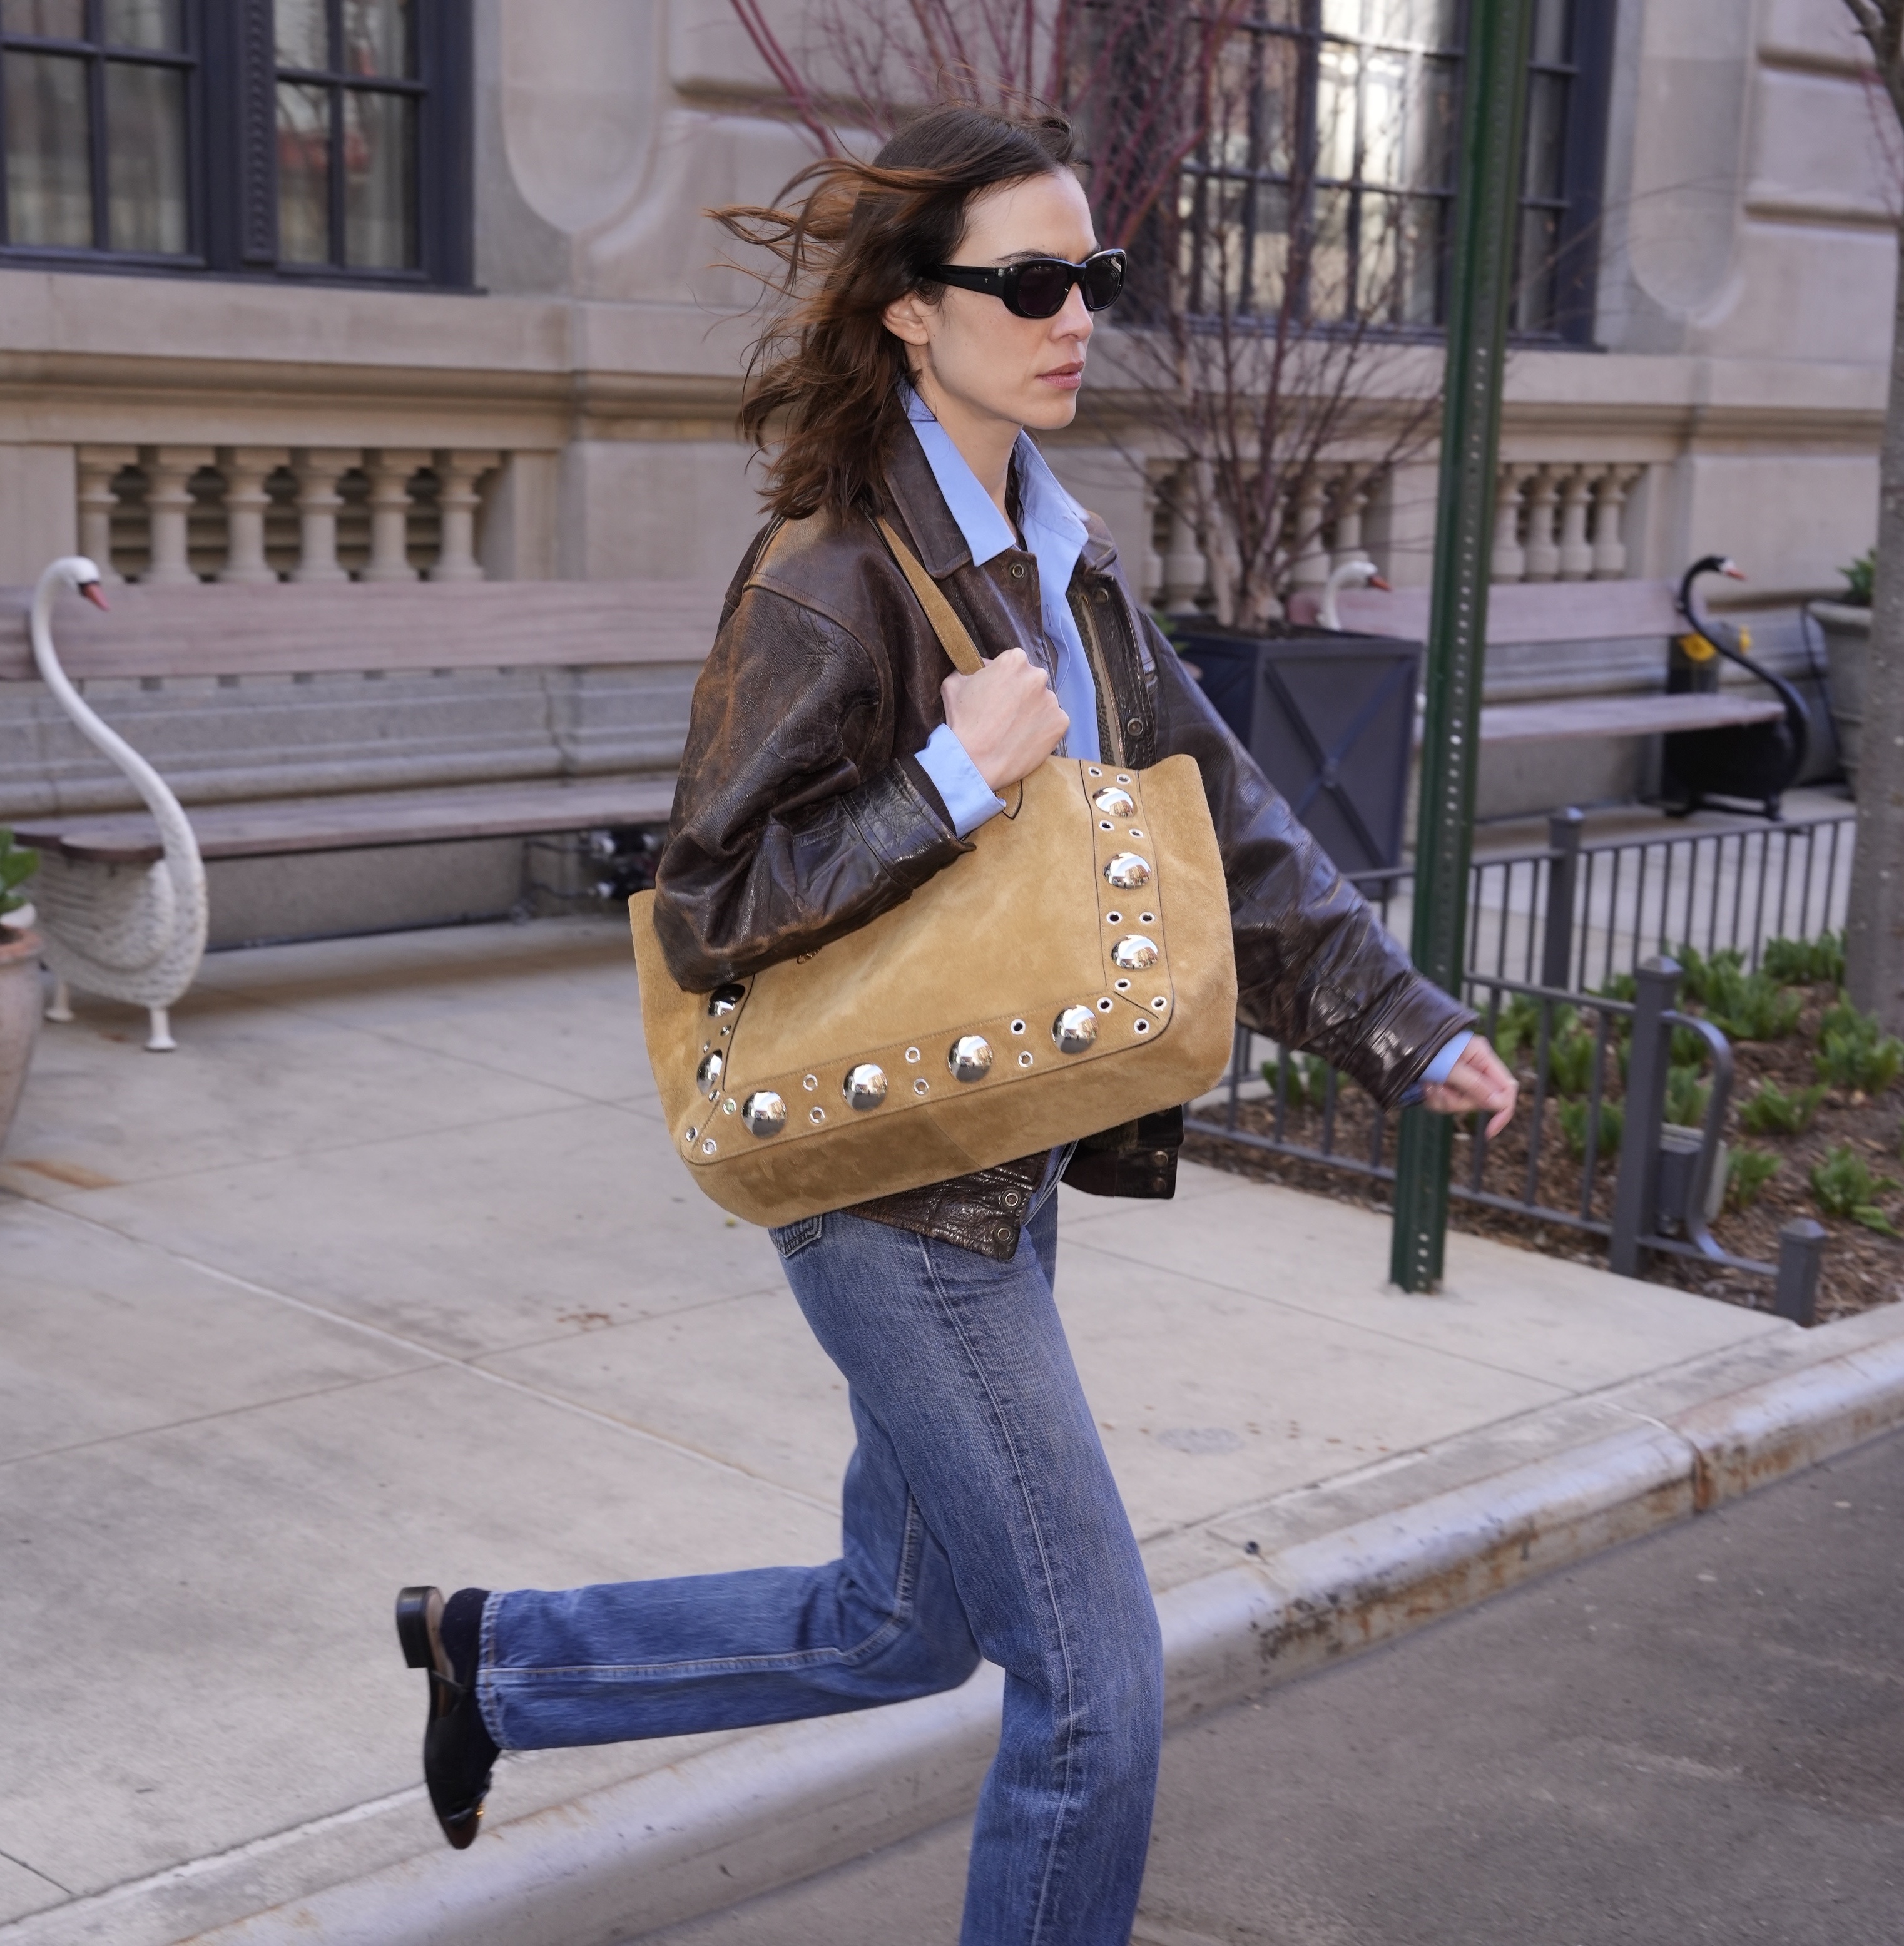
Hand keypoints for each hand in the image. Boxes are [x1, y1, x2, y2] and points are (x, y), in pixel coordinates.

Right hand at [942, 648, 1069, 791]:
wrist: (974, 762)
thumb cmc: (962, 722)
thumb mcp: (954, 683)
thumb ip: (971, 668)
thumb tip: (983, 668)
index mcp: (1014, 660)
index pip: (1014, 663)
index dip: (1005, 678)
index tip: (998, 693)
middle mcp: (1037, 676)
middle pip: (1032, 681)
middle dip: (1021, 693)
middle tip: (1006, 713)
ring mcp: (1051, 701)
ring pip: (1043, 702)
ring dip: (1032, 711)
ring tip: (1014, 729)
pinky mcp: (1061, 724)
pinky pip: (1053, 723)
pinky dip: (1042, 729)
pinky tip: (1024, 738)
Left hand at [1422, 1034, 1517, 1138]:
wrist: (1397, 1042)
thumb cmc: (1422, 1047)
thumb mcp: (1449, 1067)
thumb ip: (1475, 1085)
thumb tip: (1500, 1104)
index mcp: (1482, 1056)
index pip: (1506, 1088)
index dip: (1503, 1111)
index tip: (1490, 1131)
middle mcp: (1474, 1066)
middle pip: (1480, 1100)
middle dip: (1458, 1102)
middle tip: (1438, 1088)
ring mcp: (1460, 1076)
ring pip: (1460, 1104)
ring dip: (1442, 1100)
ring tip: (1428, 1084)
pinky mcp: (1447, 1083)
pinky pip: (1446, 1102)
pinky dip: (1434, 1098)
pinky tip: (1424, 1087)